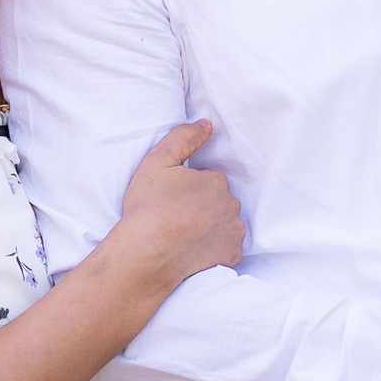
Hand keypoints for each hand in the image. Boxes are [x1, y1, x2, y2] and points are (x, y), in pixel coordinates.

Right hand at [114, 121, 243, 287]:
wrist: (146, 253)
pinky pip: (228, 249)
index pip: (209, 181)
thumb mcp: (157, 161)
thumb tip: (207, 125)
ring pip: (225, 224)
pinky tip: (195, 251)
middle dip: (204, 207)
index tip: (171, 199)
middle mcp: (231, 204)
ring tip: (184, 237)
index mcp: (216, 180)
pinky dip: (216, 250)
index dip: (189, 189)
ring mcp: (233, 231)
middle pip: (219, 202)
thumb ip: (183, 137)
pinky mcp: (232, 256)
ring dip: (212, 228)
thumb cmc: (148, 207)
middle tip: (176, 218)